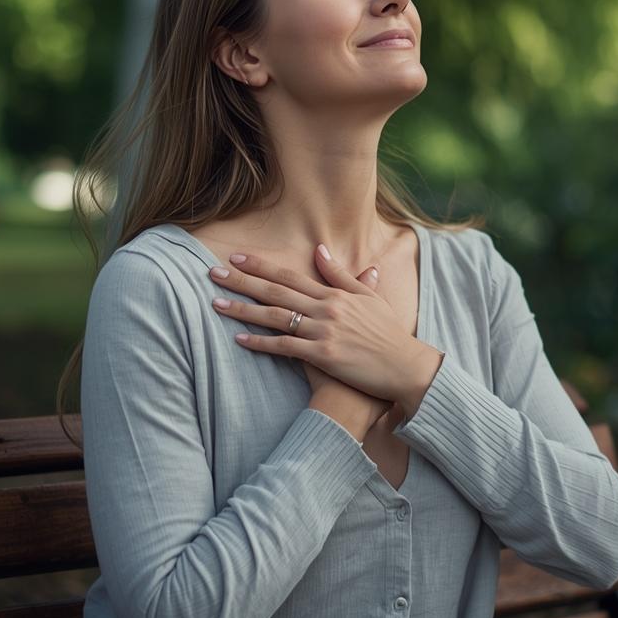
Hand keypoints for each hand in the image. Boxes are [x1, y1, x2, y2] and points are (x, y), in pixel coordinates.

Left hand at [209, 240, 443, 412]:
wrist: (405, 366)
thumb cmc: (388, 334)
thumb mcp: (369, 299)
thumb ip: (342, 275)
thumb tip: (320, 250)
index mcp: (335, 294)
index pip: (291, 275)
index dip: (261, 266)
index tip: (237, 257)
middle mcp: (326, 309)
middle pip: (276, 291)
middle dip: (242, 280)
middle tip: (213, 272)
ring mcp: (323, 332)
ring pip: (275, 317)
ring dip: (243, 310)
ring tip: (217, 303)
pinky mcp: (323, 355)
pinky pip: (286, 347)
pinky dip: (262, 343)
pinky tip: (240, 339)